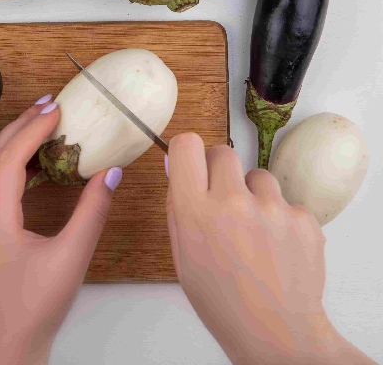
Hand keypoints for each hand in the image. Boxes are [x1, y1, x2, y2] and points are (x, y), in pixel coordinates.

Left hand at [0, 97, 122, 364]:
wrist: (7, 345)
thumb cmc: (38, 309)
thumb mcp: (72, 259)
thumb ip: (92, 213)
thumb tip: (111, 173)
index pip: (9, 161)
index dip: (32, 130)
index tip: (56, 110)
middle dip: (19, 128)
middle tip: (48, 106)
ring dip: (8, 145)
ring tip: (38, 126)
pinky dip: (0, 168)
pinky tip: (23, 164)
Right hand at [166, 133, 374, 364]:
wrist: (276, 333)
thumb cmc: (222, 300)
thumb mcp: (181, 255)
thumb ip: (178, 207)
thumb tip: (176, 167)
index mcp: (195, 211)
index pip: (187, 145)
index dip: (187, 151)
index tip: (190, 162)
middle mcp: (233, 202)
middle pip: (223, 152)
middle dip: (219, 169)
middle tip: (221, 198)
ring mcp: (272, 209)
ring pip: (257, 176)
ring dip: (252, 194)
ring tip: (253, 231)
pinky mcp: (303, 218)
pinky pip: (285, 202)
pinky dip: (279, 218)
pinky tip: (275, 247)